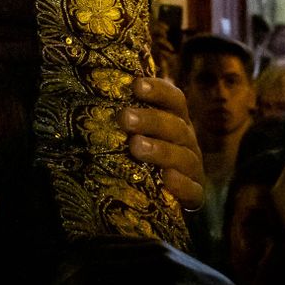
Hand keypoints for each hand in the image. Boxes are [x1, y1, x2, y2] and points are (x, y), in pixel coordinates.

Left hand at [119, 75, 203, 210]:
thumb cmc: (141, 158)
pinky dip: (181, 184)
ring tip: (136, 146)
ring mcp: (193, 168)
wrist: (163, 199)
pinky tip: (166, 178)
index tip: (136, 85)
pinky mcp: (195, 196)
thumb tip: (89, 90)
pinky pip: (192, 190)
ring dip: (160, 150)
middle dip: (151, 120)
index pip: (174, 99)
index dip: (158, 91)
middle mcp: (186, 141)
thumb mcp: (136, 134)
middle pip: (175, 126)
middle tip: (125, 118)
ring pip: (183, 156)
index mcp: (175, 120)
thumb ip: (126, 116)